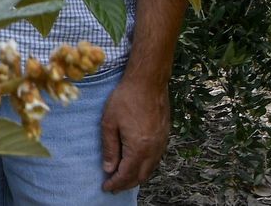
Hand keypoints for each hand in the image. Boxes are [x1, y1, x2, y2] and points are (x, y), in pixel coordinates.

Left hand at [100, 73, 170, 191]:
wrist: (148, 82)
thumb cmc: (125, 99)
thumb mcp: (109, 123)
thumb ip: (109, 148)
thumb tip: (108, 169)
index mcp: (138, 148)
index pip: (126, 174)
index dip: (115, 183)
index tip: (106, 188)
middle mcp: (153, 150)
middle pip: (140, 176)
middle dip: (126, 184)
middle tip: (113, 186)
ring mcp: (161, 143)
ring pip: (150, 169)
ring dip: (136, 176)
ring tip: (123, 178)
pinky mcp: (165, 136)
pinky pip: (156, 159)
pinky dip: (145, 167)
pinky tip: (137, 164)